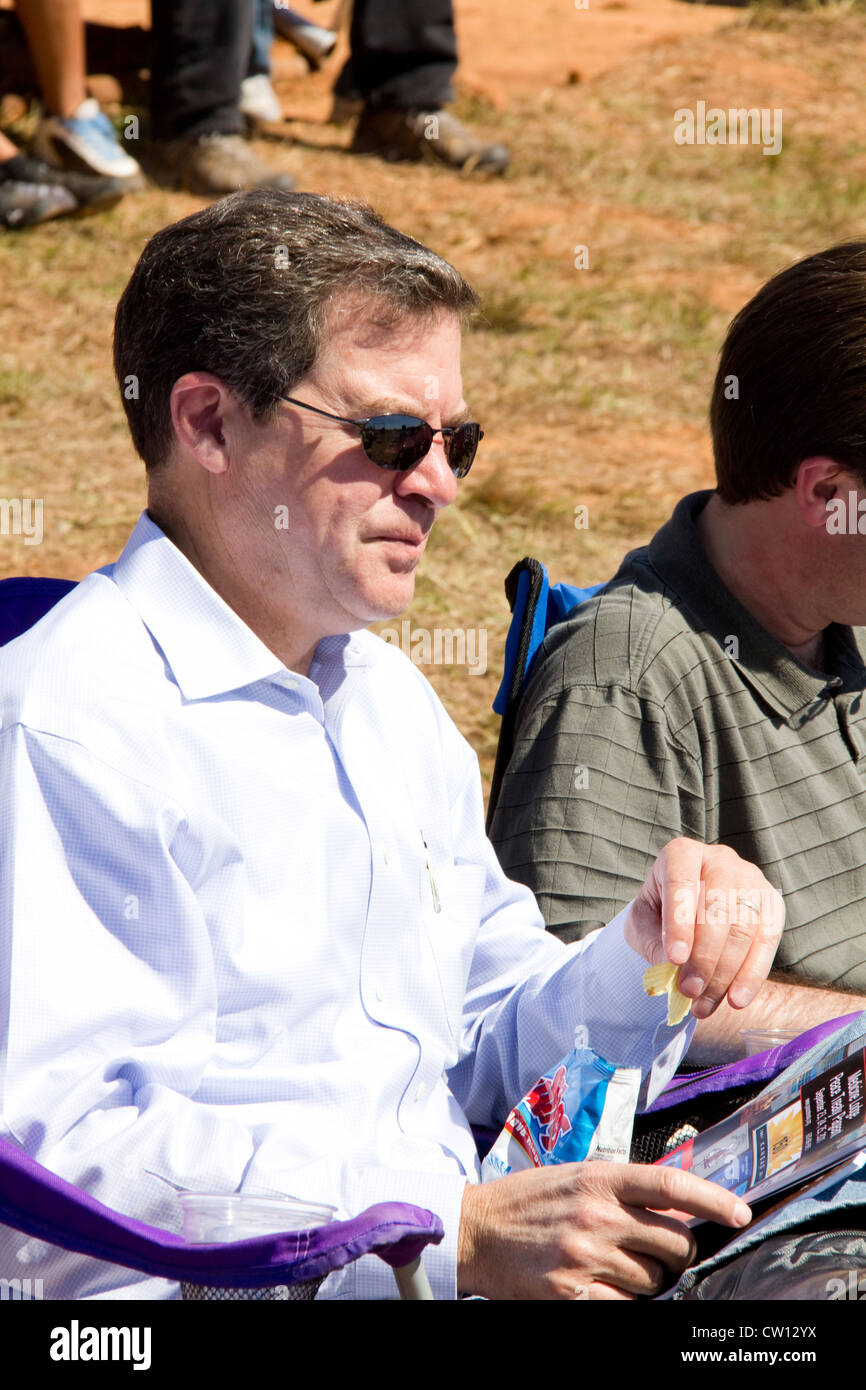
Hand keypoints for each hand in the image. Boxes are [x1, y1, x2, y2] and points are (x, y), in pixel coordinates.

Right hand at [458, 1161, 751, 1299]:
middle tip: (662, 1253)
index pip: (671, 1184)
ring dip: (648, 1280)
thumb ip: (622, 1188)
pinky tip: (606, 1288)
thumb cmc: (528, 1201)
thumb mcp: (576, 1177)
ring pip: (653, 1281)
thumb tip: (678, 1206)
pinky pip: (627, 1308)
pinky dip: (625, 1302)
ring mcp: (585, 1257)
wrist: (475, 1230)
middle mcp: (596, 1215)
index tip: (740, 1212)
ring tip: (618, 1267)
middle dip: (678, 1253)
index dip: (713, 1200)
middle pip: (674, 1244)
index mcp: (600, 1178)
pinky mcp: (571, 1294)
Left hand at [624, 838, 783, 1019]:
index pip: (681, 883)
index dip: (679, 922)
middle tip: (688, 991)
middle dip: (703, 957)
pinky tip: (737, 999)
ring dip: (725, 974)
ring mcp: (750, 879)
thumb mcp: (642, 924)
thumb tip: (671, 968)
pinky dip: (752, 974)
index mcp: (681, 854)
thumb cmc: (659, 915)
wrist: (688, 913)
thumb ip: (652, 940)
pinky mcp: (772, 903)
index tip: (674, 959)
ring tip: (704, 1005)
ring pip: (744, 928)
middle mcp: (720, 859)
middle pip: (717, 910)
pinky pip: (767, 940)